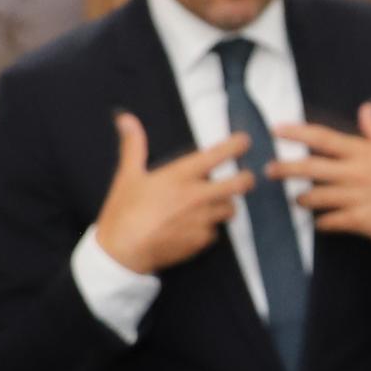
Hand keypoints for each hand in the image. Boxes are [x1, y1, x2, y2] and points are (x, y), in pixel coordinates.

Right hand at [94, 113, 255, 275]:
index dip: (237, 145)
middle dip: (247, 178)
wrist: (123, 253)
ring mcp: (202, 221)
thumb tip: (125, 118)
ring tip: (216, 203)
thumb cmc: (124, 212)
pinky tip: (196, 226)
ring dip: (227, 204)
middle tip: (245, 177)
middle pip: (240, 184)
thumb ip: (133, 145)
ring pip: (231, 209)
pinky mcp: (200, 242)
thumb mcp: (127, 175)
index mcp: (181, 176)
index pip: (218, 155)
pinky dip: (210, 228)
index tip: (244, 141)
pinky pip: (215, 232)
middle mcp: (197, 197)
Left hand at [278, 102, 370, 242]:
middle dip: (286, 168)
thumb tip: (366, 108)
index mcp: (364, 152)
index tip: (276, 129)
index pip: (324, 138)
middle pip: (311, 168)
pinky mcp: (361, 221)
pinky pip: (330, 222)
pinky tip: (319, 222)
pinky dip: (321, 222)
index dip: (298, 133)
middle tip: (268, 170)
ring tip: (297, 199)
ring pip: (316, 197)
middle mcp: (357, 173)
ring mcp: (357, 198)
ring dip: (302, 199)